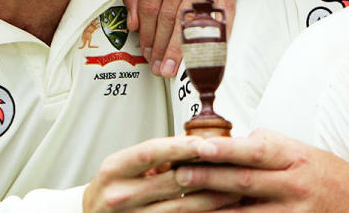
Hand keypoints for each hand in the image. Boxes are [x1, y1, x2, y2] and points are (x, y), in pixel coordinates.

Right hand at [82, 136, 239, 212]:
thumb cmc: (113, 186)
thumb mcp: (124, 164)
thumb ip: (157, 155)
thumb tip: (197, 143)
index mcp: (114, 169)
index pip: (150, 152)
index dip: (180, 146)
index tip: (205, 142)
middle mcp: (120, 195)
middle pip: (172, 182)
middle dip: (206, 171)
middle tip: (233, 162)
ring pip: (181, 208)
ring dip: (212, 197)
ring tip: (235, 187)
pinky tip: (218, 207)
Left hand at [122, 0, 244, 75]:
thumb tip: (133, 25)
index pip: (149, 5)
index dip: (146, 34)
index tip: (146, 52)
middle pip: (168, 15)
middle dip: (161, 46)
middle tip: (158, 67)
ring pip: (190, 18)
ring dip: (180, 48)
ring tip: (172, 67)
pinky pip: (220, 15)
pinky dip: (212, 38)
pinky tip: (204, 55)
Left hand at [175, 129, 348, 211]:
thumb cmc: (329, 176)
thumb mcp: (303, 152)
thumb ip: (269, 148)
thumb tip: (232, 141)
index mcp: (295, 157)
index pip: (255, 150)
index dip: (225, 149)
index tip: (196, 147)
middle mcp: (295, 184)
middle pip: (245, 181)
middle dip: (209, 178)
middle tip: (178, 175)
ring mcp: (294, 212)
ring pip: (246, 212)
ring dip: (213, 209)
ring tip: (183, 205)